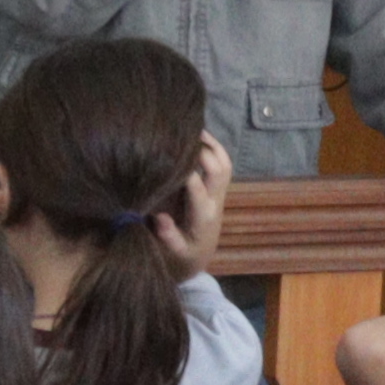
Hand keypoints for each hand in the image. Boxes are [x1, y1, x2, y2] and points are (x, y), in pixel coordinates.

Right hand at [172, 130, 236, 267]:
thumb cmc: (185, 252)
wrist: (202, 254)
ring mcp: (219, 193)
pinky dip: (214, 148)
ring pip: (225, 164)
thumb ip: (168, 236)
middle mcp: (214, 201)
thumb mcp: (175, 251)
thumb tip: (160, 217)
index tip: (169, 158)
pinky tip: (199, 137)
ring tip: (195, 130)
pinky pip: (223, 164)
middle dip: (204, 152)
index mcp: (202, 216)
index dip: (186, 172)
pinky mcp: (218, 189)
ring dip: (213, 146)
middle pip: (218, 170)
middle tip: (182, 137)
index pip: (197, 189)